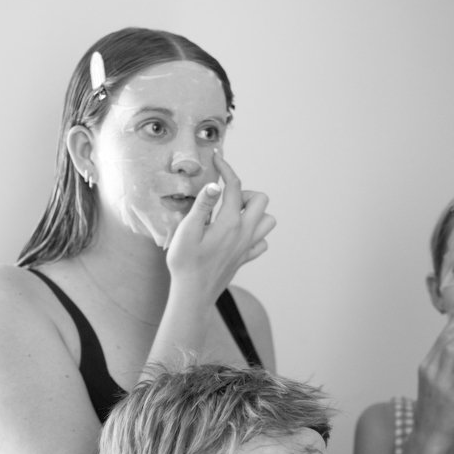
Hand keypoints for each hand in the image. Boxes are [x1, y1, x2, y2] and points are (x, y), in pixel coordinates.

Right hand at [165, 151, 275, 300]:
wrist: (193, 294)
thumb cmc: (185, 263)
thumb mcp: (187, 231)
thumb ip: (202, 206)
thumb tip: (213, 185)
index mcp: (229, 223)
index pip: (234, 187)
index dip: (226, 169)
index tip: (217, 159)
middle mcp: (244, 233)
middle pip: (261, 200)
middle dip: (245, 193)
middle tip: (225, 200)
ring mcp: (248, 247)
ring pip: (268, 221)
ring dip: (255, 213)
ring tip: (234, 216)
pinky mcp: (246, 258)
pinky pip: (262, 242)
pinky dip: (255, 234)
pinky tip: (237, 235)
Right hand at [415, 306, 453, 443]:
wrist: (428, 435)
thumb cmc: (435, 412)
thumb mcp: (434, 385)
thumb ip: (443, 368)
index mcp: (426, 366)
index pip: (439, 338)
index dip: (451, 323)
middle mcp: (429, 370)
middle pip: (446, 339)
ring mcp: (439, 382)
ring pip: (452, 350)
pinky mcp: (451, 395)